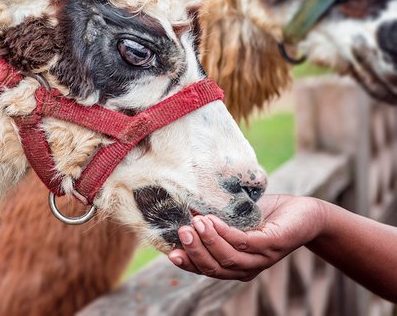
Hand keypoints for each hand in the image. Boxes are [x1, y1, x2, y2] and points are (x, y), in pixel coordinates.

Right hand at [167, 195, 324, 280]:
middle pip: (215, 268)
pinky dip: (225, 232)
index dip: (188, 264)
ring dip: (209, 241)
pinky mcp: (273, 245)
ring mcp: (262, 259)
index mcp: (236, 264)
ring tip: (196, 222)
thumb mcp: (236, 219)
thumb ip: (215, 220)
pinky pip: (244, 243)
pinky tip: (213, 219)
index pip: (207, 270)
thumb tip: (185, 208)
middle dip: (195, 252)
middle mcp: (248, 267)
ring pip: (229, 259)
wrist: (305, 213)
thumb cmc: (267, 215)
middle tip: (181, 231)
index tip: (170, 253)